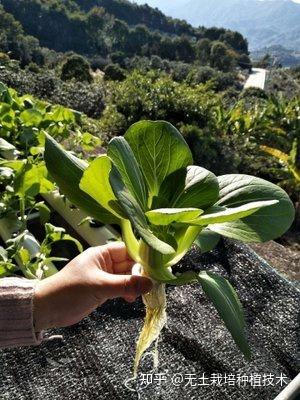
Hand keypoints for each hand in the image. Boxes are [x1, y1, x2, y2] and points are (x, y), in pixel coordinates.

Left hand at [33, 242, 151, 330]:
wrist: (48, 309)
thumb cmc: (70, 291)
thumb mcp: (100, 286)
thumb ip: (126, 285)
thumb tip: (150, 283)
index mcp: (102, 254)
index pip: (128, 250)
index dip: (142, 258)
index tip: (157, 268)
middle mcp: (104, 263)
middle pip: (129, 264)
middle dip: (140, 273)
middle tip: (152, 284)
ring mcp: (104, 276)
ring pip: (126, 277)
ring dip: (135, 284)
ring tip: (142, 294)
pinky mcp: (103, 290)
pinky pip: (121, 287)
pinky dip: (128, 292)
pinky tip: (131, 299)